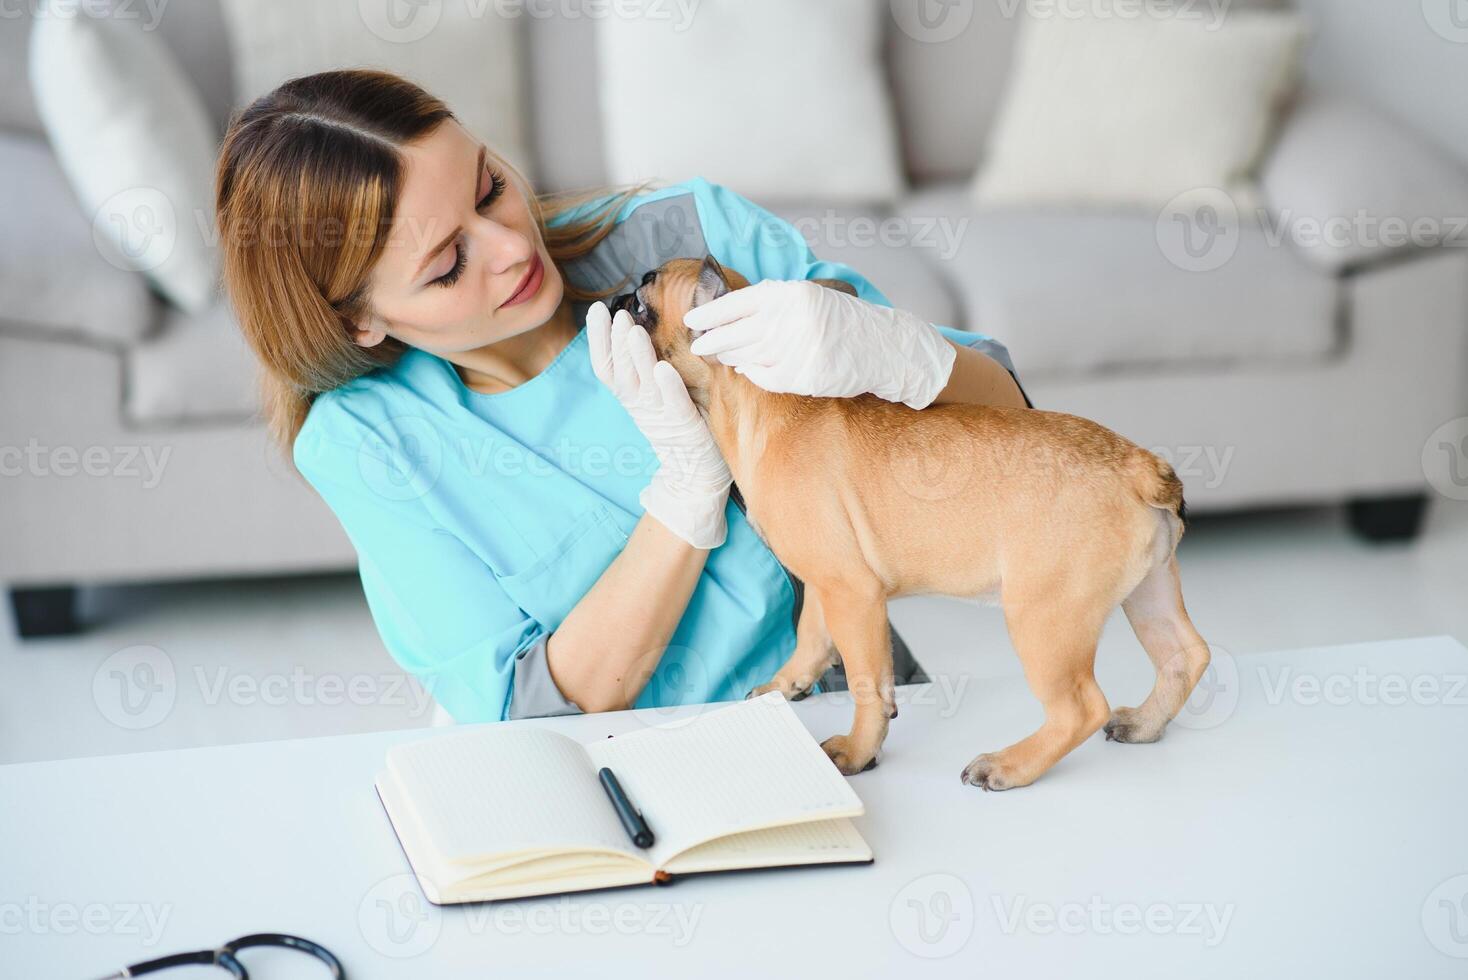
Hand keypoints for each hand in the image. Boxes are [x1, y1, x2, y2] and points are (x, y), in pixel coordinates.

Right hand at [587, 302, 732, 549]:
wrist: (696, 474)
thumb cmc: (682, 424)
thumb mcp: (659, 393)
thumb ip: (650, 366)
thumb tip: (646, 325)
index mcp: (631, 397)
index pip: (607, 365)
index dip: (599, 339)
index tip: (596, 311)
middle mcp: (641, 405)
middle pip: (620, 370)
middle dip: (616, 340)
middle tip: (616, 313)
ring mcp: (661, 415)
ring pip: (642, 383)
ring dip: (636, 356)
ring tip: (632, 329)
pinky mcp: (685, 425)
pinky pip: (674, 403)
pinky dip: (667, 385)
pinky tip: (662, 367)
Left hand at [684, 279, 956, 409]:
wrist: (882, 346)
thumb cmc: (841, 321)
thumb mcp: (808, 299)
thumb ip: (772, 303)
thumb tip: (727, 315)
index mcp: (790, 294)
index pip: (738, 303)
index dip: (711, 312)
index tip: (692, 319)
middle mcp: (791, 320)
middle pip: (737, 333)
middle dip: (713, 340)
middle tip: (696, 344)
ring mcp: (797, 350)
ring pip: (748, 356)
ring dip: (730, 356)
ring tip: (719, 355)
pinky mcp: (803, 375)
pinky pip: (765, 377)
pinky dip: (752, 373)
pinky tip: (746, 368)